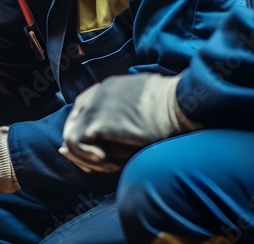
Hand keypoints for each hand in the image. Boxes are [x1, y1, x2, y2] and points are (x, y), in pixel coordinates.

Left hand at [60, 73, 199, 172]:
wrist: (181, 103)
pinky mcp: (96, 120)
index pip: (82, 112)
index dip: (86, 135)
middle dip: (81, 149)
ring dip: (88, 156)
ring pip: (72, 138)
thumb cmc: (173, 109)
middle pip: (73, 125)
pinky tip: (107, 161)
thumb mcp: (145, 107)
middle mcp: (96, 93)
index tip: (96, 153)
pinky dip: (89, 157)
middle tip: (97, 164)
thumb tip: (113, 141)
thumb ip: (125, 117)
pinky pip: (76, 144)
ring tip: (109, 163)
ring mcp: (93, 105)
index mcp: (108, 88)